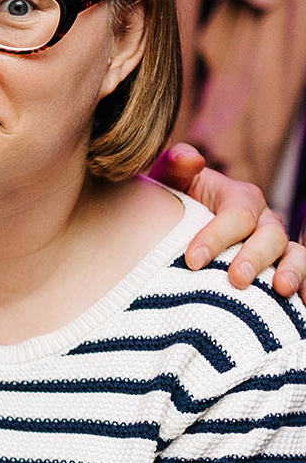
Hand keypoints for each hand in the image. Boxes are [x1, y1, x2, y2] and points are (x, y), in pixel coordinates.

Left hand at [151, 143, 305, 294]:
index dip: (216, 237)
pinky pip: (302, 274)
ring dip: (291, 271)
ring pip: (292, 254)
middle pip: (269, 236)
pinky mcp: (280, 266)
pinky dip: (305, 288)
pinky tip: (301, 304)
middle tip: (236, 279)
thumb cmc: (174, 204)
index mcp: (240, 197)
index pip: (236, 215)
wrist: (177, 225)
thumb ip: (176, 165)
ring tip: (280, 290)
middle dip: (254, 257)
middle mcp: (264, 220)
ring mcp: (275, 244)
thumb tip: (190, 159)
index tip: (192, 260)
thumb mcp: (170, 182)